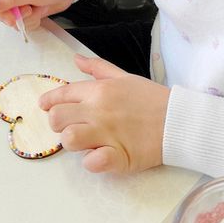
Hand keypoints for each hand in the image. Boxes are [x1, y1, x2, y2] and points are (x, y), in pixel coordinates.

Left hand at [39, 54, 169, 173]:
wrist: (180, 121)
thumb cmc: (151, 98)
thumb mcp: (124, 76)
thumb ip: (97, 68)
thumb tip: (75, 59)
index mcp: (99, 90)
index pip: (62, 94)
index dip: (48, 101)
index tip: (44, 106)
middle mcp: (99, 111)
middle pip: (56, 118)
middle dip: (58, 123)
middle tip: (72, 125)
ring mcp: (107, 134)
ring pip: (68, 139)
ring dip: (73, 143)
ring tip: (86, 142)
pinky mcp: (119, 157)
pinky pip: (91, 163)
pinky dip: (92, 162)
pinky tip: (100, 157)